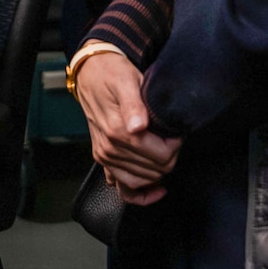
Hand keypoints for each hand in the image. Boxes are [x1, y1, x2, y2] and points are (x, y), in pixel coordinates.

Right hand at [73, 51, 180, 204]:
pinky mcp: (103, 159)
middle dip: (169, 156)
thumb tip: (138, 127)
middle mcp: (109, 148)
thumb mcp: (127, 80)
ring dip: (158, 171)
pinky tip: (155, 190)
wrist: (91, 73)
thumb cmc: (112, 74)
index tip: (176, 132)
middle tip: (171, 137)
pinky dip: (140, 195)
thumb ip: (134, 105)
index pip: (160, 156)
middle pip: (155, 170)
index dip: (175, 146)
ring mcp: (105, 156)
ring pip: (142, 181)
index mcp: (117, 131)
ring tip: (164, 152)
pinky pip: (122, 189)